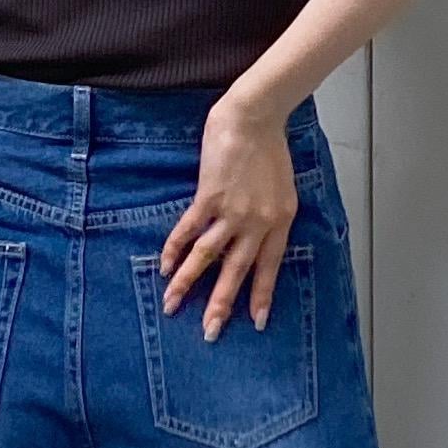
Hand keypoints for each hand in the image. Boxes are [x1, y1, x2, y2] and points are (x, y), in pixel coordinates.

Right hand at [158, 96, 299, 340]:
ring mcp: (232, 212)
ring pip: (207, 257)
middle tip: (209, 332)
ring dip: (188, 283)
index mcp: (279, 222)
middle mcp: (257, 223)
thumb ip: (270, 215)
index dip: (261, 296)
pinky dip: (175, 249)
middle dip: (221, 305)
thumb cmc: (269, 147)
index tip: (257, 323)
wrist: (255, 115)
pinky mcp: (209, 198)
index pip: (269, 268)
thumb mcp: (283, 188)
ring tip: (172, 306)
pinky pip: (188, 230)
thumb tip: (253, 235)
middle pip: (236, 272)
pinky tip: (165, 267)